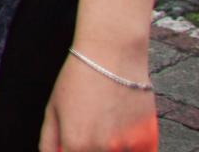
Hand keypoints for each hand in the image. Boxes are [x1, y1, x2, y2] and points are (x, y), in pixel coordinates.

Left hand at [38, 54, 155, 150]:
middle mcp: (102, 149)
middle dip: (91, 149)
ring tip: (107, 123)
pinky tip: (123, 128)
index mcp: (76, 144)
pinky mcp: (148, 139)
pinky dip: (132, 148)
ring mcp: (127, 146)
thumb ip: (50, 141)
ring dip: (112, 148)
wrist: (112, 55)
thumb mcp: (53, 108)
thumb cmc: (78, 78)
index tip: (73, 144)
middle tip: (93, 126)